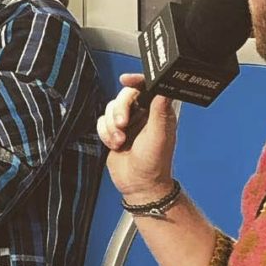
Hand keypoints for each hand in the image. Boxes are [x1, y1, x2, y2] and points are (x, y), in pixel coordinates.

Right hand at [95, 73, 177, 200]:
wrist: (138, 185)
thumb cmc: (154, 164)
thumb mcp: (159, 136)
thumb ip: (160, 111)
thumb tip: (164, 89)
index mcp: (158, 112)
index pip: (146, 87)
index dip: (136, 80)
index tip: (126, 80)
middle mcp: (143, 115)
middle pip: (124, 96)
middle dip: (120, 110)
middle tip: (123, 124)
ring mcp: (128, 124)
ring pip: (110, 109)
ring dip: (112, 126)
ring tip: (121, 141)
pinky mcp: (114, 132)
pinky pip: (102, 122)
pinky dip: (105, 134)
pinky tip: (115, 145)